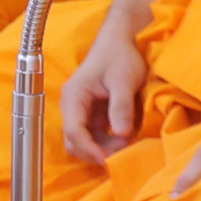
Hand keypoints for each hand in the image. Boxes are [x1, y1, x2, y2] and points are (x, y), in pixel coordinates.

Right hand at [59, 30, 152, 165]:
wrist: (121, 42)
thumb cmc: (120, 56)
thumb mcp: (124, 80)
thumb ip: (121, 106)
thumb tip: (121, 133)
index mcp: (74, 97)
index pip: (73, 130)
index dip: (88, 148)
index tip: (107, 158)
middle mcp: (74, 107)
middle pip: (75, 141)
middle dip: (96, 151)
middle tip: (121, 151)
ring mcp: (83, 112)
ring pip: (86, 141)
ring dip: (104, 147)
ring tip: (126, 143)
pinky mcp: (94, 115)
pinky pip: (97, 135)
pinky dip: (109, 141)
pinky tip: (125, 136)